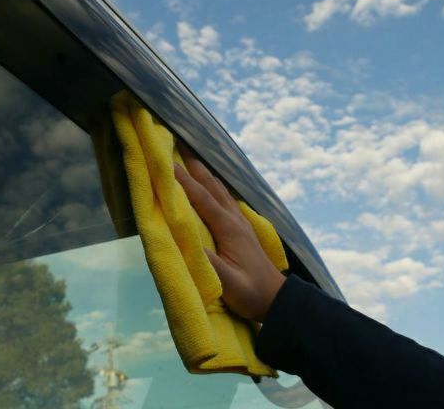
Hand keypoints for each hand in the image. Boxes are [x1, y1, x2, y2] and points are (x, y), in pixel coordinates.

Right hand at [174, 151, 285, 321]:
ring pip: (219, 189)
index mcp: (228, 227)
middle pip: (211, 185)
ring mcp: (239, 222)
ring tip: (190, 157)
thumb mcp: (229, 283)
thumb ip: (208, 264)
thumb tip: (184, 242)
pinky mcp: (241, 227)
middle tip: (178, 144)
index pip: (201, 198)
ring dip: (203, 172)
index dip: (183, 180)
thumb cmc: (251, 293)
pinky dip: (213, 185)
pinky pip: (224, 198)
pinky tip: (211, 184)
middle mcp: (234, 219)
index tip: (166, 163)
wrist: (277, 299)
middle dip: (194, 165)